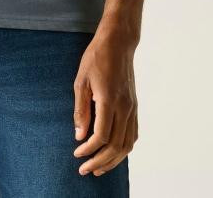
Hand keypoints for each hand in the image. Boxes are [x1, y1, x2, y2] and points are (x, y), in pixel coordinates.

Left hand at [72, 24, 137, 176]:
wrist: (118, 43)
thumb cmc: (96, 58)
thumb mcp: (81, 81)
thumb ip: (81, 110)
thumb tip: (79, 135)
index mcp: (109, 100)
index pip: (101, 136)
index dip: (89, 150)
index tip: (77, 154)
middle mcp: (125, 107)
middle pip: (115, 146)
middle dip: (99, 162)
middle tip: (85, 169)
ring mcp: (132, 107)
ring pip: (127, 144)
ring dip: (113, 160)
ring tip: (98, 167)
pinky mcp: (134, 106)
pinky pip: (133, 134)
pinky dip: (124, 148)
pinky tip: (113, 152)